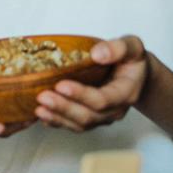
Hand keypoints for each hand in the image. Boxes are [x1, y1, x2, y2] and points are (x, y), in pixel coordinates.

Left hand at [34, 35, 148, 131]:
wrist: (133, 74)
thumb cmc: (131, 60)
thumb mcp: (132, 47)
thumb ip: (118, 48)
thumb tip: (97, 54)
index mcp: (126, 93)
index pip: (102, 100)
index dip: (81, 94)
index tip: (61, 85)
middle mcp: (114, 110)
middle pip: (88, 116)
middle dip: (63, 108)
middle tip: (42, 97)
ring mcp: (102, 118)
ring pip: (79, 124)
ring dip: (57, 117)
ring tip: (38, 109)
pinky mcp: (90, 119)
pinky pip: (73, 125)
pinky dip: (56, 122)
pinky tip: (42, 116)